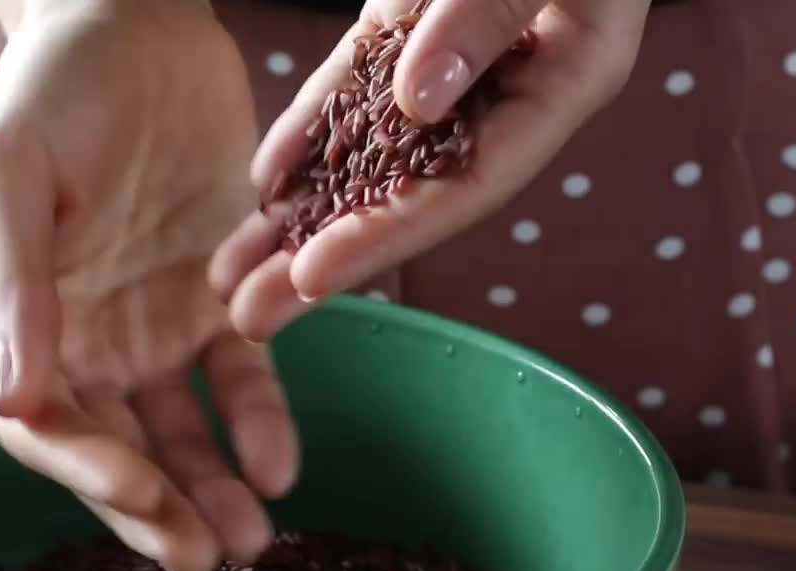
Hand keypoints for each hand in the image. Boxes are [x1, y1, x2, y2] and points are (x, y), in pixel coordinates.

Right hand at [0, 0, 298, 570]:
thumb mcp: (6, 175)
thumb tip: (13, 399)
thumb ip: (11, 281)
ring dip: (213, 486)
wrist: (134, 28)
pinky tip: (280, 461)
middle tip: (206, 558)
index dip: (89, 471)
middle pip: (115, 448)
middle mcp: (78, 343)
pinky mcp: (219, 303)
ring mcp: (149, 329)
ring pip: (181, 431)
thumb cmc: (49, 93)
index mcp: (6, 326)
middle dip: (159, 509)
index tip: (143, 499)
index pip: (41, 424)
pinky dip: (261, 419)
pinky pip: (242, 376)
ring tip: (253, 537)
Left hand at [210, 0, 650, 340]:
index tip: (309, 279)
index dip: (388, 237)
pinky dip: (313, 134)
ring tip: (231, 269)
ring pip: (372, 153)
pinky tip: (264, 181)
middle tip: (245, 314)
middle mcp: (508, 90)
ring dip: (303, 212)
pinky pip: (358, 93)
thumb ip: (488, 15)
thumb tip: (417, 104)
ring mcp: (457, 63)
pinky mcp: (417, 29)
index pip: (468, 183)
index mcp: (564, 79)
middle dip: (323, 255)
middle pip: (409, 193)